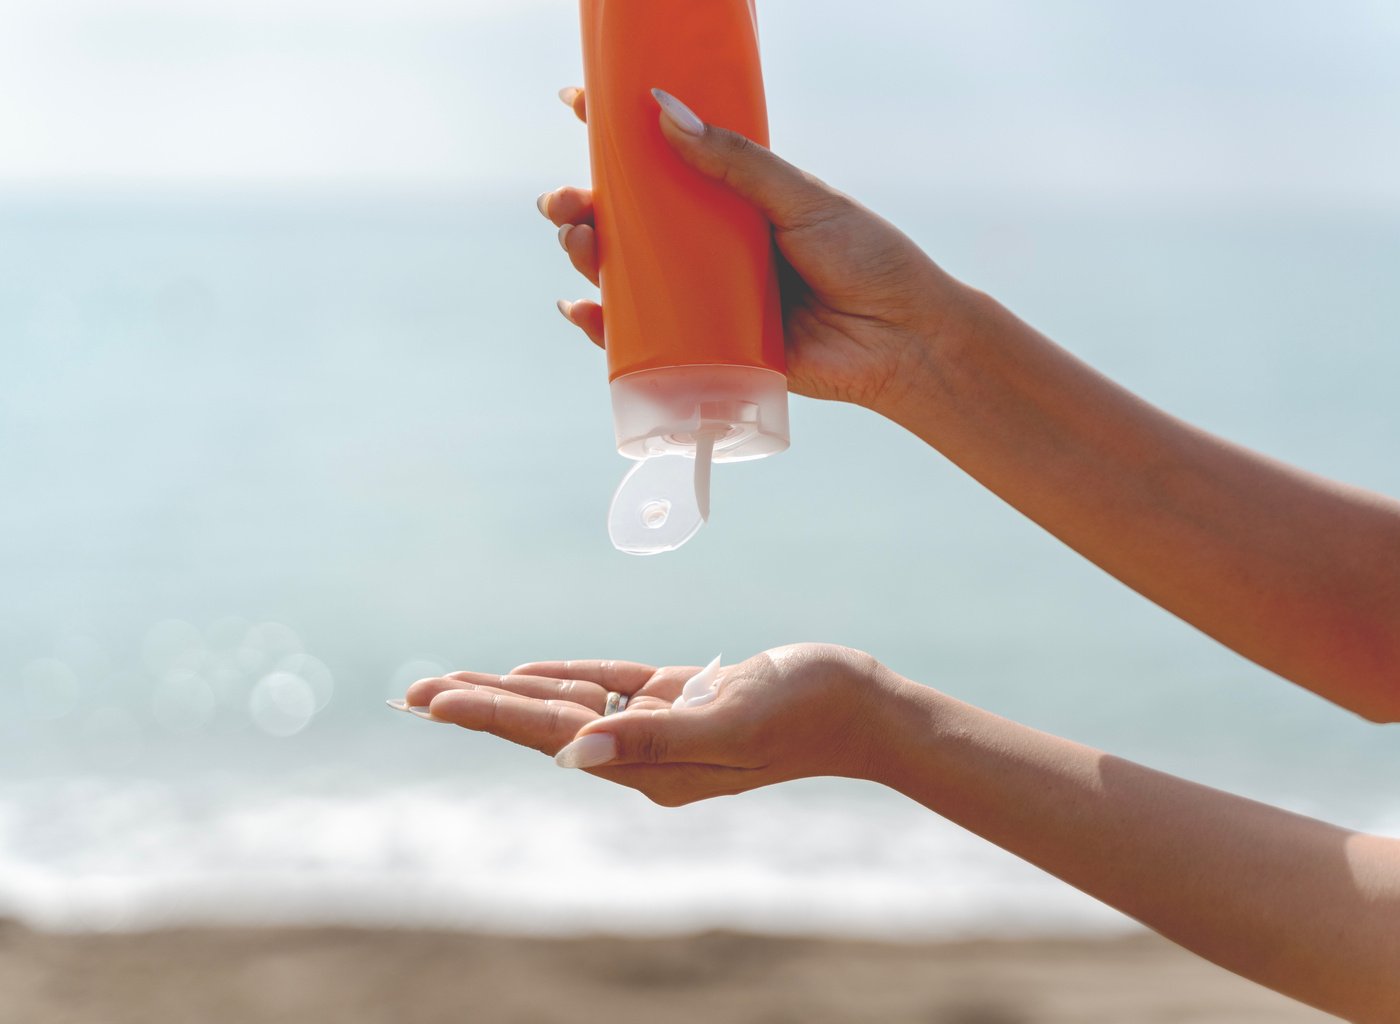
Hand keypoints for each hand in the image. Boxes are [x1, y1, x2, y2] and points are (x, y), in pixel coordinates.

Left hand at [400, 643, 893, 805]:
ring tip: (452, 685)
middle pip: (545, 725)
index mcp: (651, 767)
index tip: (431, 701)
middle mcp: (647, 753)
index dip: (488, 715)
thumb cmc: (804, 712)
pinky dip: (569, 678)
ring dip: (511, 692)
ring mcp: (663, 726)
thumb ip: (655, 737)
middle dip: (478, 706)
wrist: (862, 706)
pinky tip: (532, 673)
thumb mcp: (730, 723)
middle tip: (411, 694)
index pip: (550, 737)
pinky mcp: (683, 700)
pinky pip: (611, 688)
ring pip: (569, 706)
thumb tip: (577, 751)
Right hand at [540, 86, 973, 412]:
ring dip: (588, 258)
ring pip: (628, 276)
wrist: (901, 340)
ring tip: (579, 242)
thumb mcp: (801, 198)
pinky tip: (581, 311)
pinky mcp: (709, 349)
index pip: (665, 158)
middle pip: (630, 221)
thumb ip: (737, 162)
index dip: (616, 133)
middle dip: (584, 206)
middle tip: (564, 202)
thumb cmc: (865, 259)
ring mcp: (706, 297)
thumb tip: (666, 114)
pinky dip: (605, 328)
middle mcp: (712, 246)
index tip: (577, 105)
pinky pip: (645, 338)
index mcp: (733, 199)